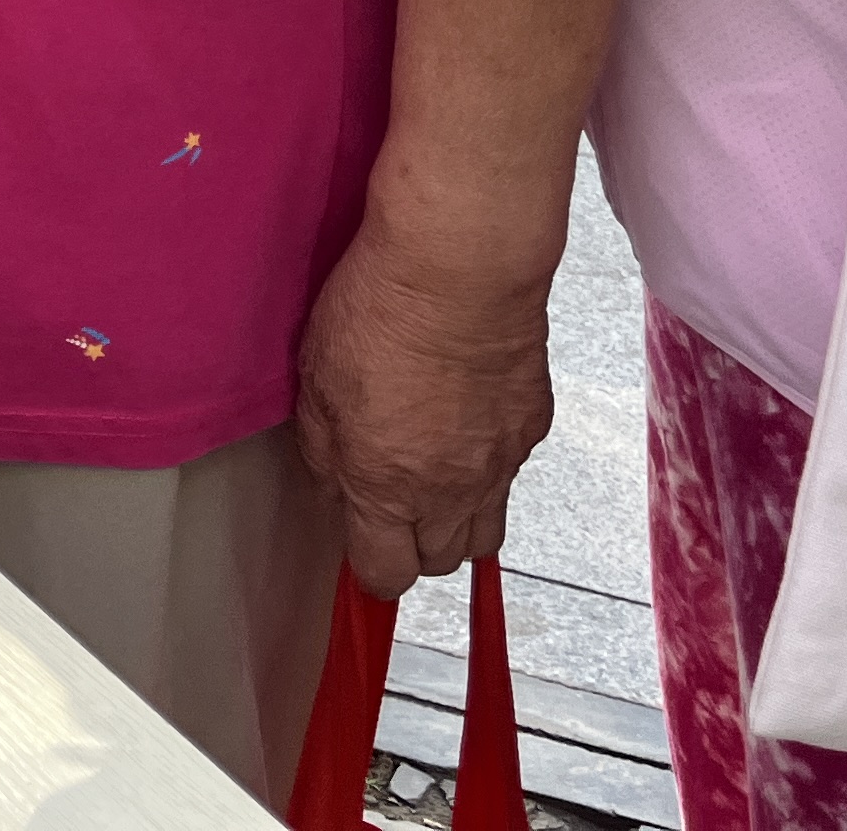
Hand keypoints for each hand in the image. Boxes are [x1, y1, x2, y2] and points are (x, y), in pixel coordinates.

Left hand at [296, 230, 552, 595]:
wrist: (461, 272)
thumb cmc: (376, 315)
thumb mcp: (315, 382)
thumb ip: (323, 453)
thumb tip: (335, 489)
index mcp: (385, 488)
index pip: (384, 574)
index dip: (372, 569)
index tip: (363, 545)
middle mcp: (448, 493)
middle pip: (439, 562)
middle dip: (414, 546)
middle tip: (395, 502)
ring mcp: (498, 466)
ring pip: (484, 534)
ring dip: (457, 520)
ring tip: (434, 475)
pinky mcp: (532, 430)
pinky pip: (510, 474)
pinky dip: (489, 465)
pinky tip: (467, 419)